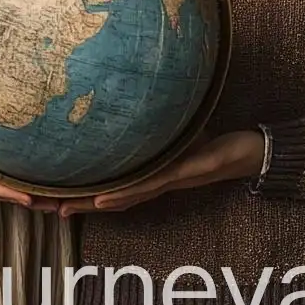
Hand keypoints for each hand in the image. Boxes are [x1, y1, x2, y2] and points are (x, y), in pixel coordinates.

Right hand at [38, 129, 266, 217]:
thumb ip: (157, 119)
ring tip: (75, 207)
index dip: (90, 192)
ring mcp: (171, 178)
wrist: (249, 152)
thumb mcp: (178, 127)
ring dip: (102, 202)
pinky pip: (152, 182)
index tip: (61, 193)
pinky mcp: (185, 171)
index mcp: (156, 172)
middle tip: (55, 210)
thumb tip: (133, 94)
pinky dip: (129, 191)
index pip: (118, 184)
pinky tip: (110, 195)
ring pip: (131, 194)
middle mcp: (159, 180)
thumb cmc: (213, 140)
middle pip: (117, 196)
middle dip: (86, 204)